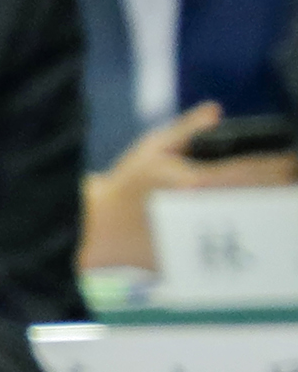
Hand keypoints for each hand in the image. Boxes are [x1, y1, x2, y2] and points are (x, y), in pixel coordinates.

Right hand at [81, 102, 295, 270]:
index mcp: (195, 182)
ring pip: (250, 226)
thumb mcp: (151, 149)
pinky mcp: (195, 260)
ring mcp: (200, 239)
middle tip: (289, 183)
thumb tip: (216, 112)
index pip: (252, 171)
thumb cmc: (123, 186)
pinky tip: (253, 233)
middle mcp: (202, 212)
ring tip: (277, 206)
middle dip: (279, 189)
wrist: (94, 229)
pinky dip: (246, 239)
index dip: (280, 165)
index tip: (291, 163)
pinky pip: (231, 250)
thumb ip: (187, 129)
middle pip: (259, 200)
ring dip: (267, 214)